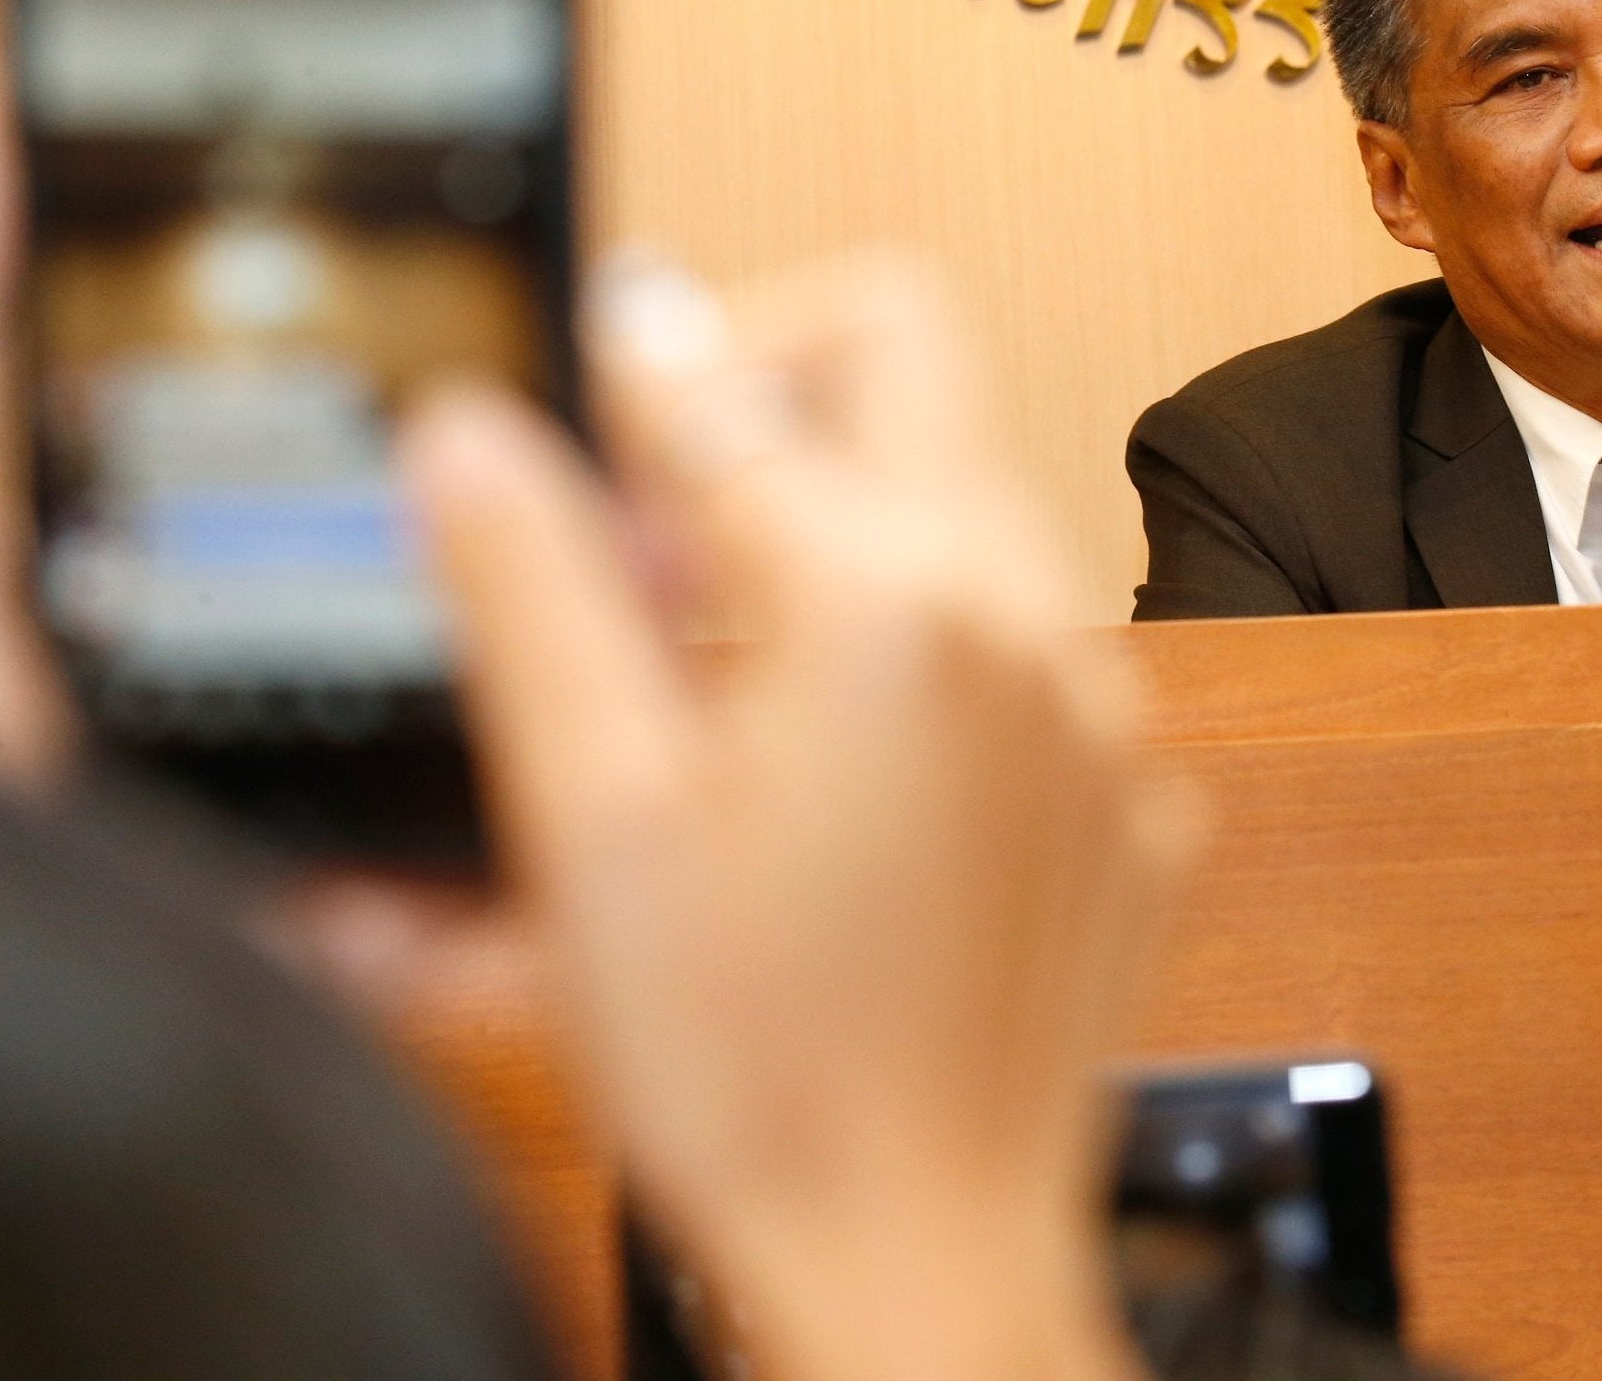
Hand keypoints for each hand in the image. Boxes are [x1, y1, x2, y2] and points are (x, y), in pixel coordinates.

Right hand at [399, 256, 1188, 1380]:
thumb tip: (475, 432)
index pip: (725, 374)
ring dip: (845, 513)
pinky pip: (1028, 629)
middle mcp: (1023, 615)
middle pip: (907, 348)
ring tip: (731, 660)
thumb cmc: (764, 1076)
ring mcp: (1097, 695)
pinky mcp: (1126, 777)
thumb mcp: (592, 820)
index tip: (581, 376)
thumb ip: (533, 589)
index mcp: (881, 598)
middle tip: (662, 520)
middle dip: (768, 382)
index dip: (624, 360)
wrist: (925, 1252)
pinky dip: (928, 637)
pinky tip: (844, 767)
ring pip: (972, 488)